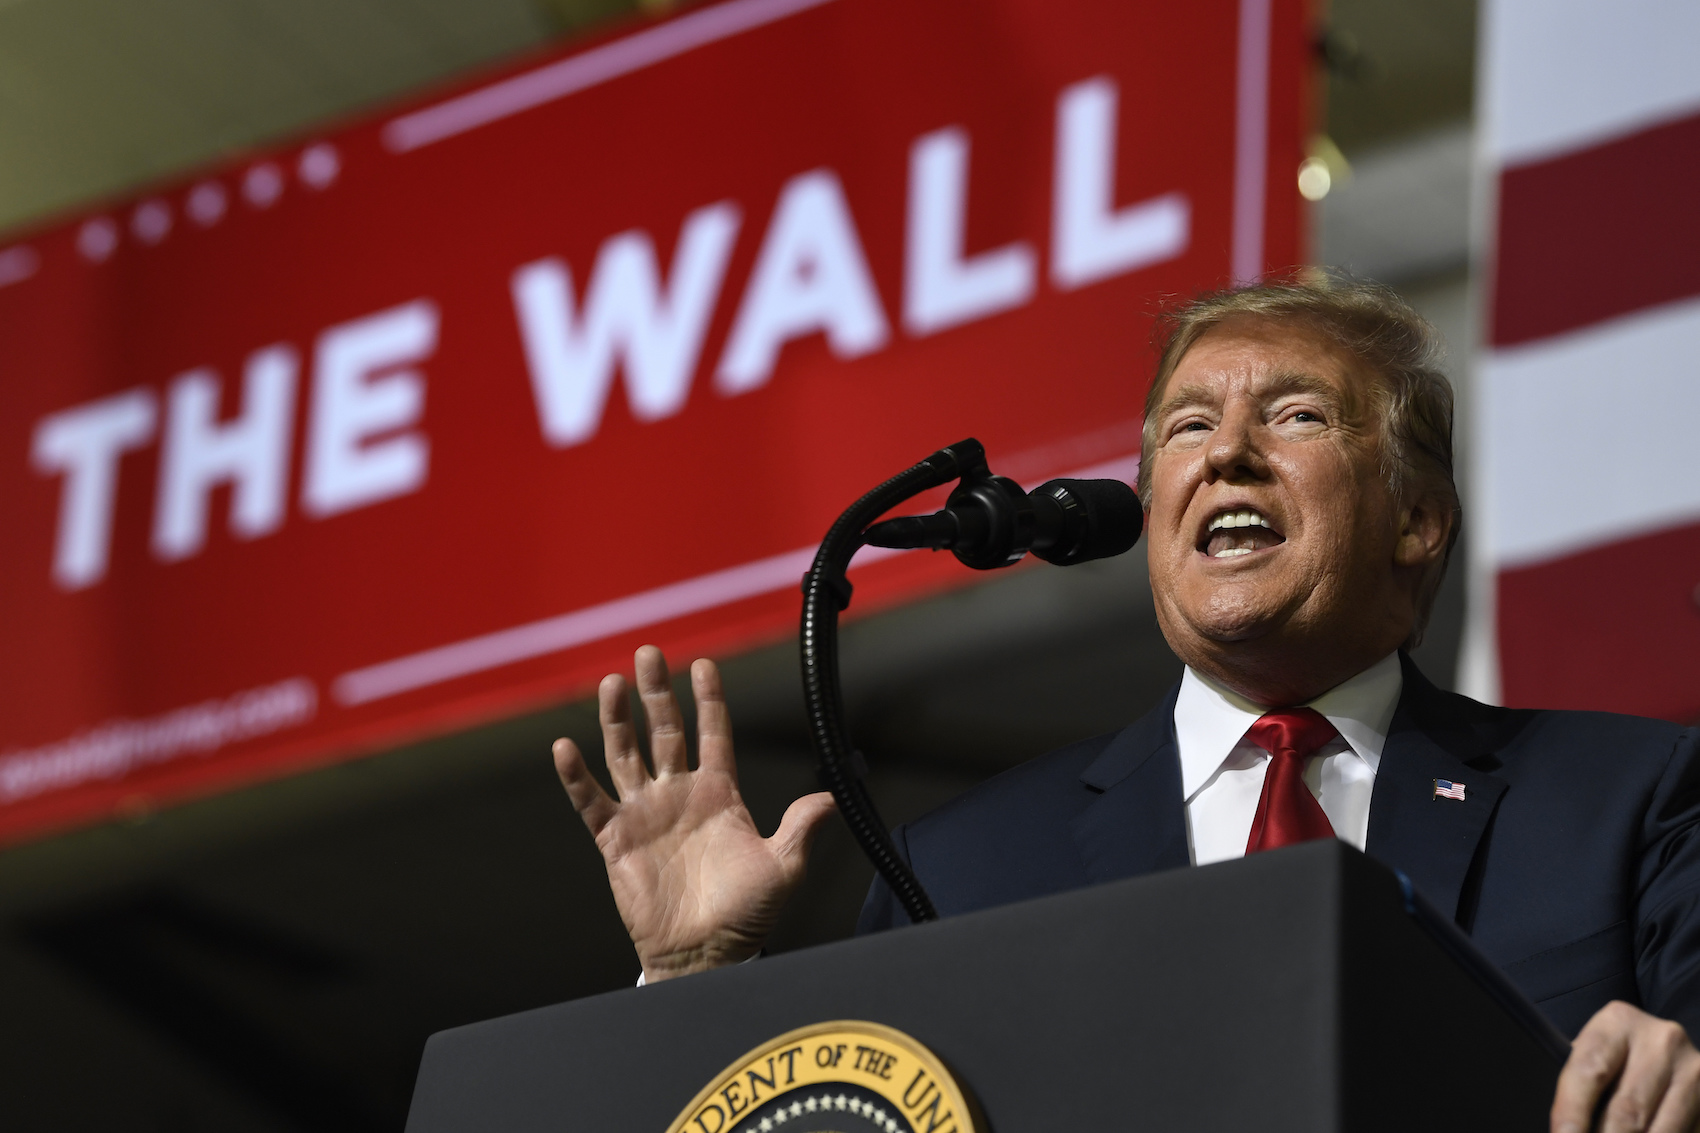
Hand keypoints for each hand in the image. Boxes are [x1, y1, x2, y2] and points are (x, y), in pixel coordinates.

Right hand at [552, 645, 836, 982]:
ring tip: (612, 682)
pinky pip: (591, 801)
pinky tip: (565, 747)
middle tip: (649, 652)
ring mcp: (645, 814)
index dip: (709, 699)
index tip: (703, 664)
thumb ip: (801, 827)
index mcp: (719, 794)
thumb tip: (832, 795)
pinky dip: (576, 776)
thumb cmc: (746, 915)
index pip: (713, 733)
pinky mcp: (615, 840)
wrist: (705, 955)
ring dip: (617, 719)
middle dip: (656, 692)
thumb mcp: (783, 867)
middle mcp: (679, 795)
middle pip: (664, 730)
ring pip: (626, 754)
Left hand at [1553, 1001, 1699, 1131]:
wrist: (1661, 1048)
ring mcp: (1692, 1071)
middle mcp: (1660, 1041)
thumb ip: (1581, 1084)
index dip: (1573, 1111)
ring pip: (1658, 1131)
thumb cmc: (1614, 1055)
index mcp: (1618, 1022)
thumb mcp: (1595, 1054)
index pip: (1590, 1071)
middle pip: (1627, 1110)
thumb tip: (1568, 1126)